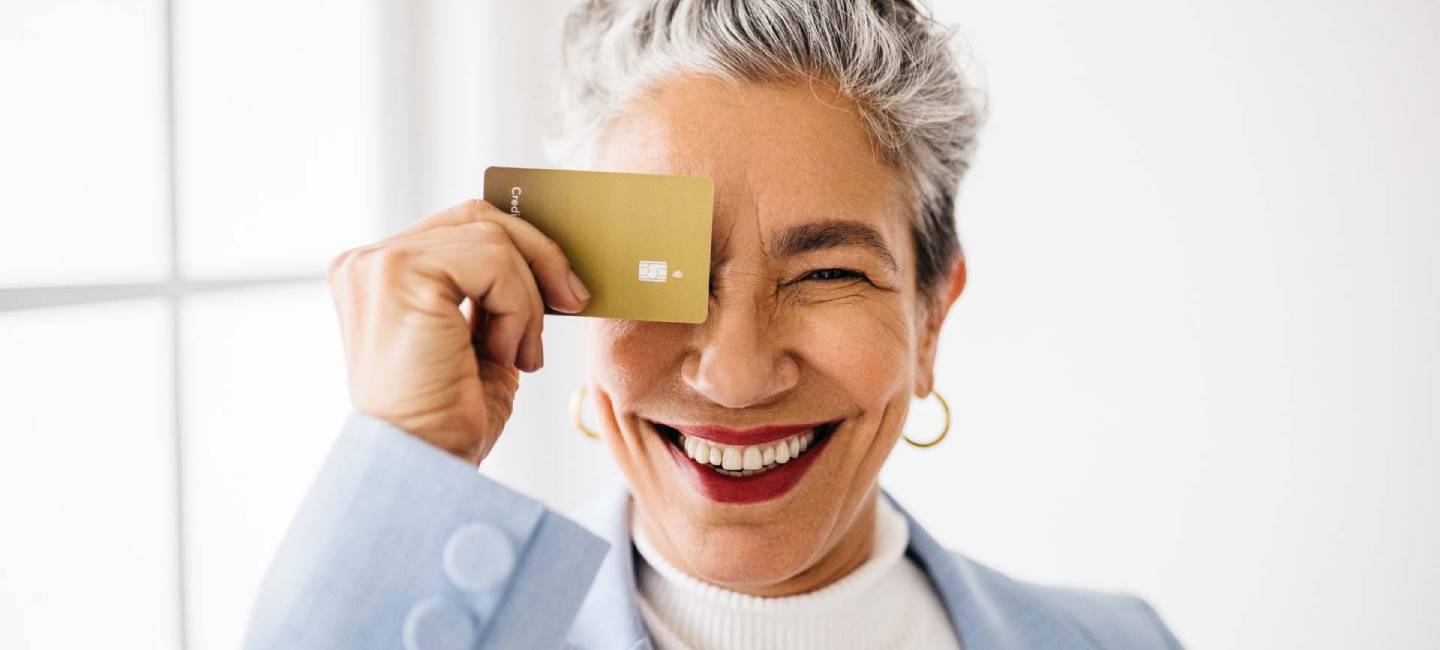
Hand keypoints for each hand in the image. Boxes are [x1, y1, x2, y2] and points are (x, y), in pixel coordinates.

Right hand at [327, 199, 589, 464]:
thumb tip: (554, 263)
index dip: (523, 250)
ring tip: (520, 354)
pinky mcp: (397, 272)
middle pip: (480, 218)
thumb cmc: (451, 417)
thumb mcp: (481, 340)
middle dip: (540, 257)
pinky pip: (492, 261)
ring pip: (493, 238)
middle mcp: (370, 262)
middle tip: (574, 301)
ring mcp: (378, 263)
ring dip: (527, 300)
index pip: (464, 228)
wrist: (427, 466)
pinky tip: (504, 354)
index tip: (563, 292)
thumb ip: (495, 293)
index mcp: (383, 276)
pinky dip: (516, 308)